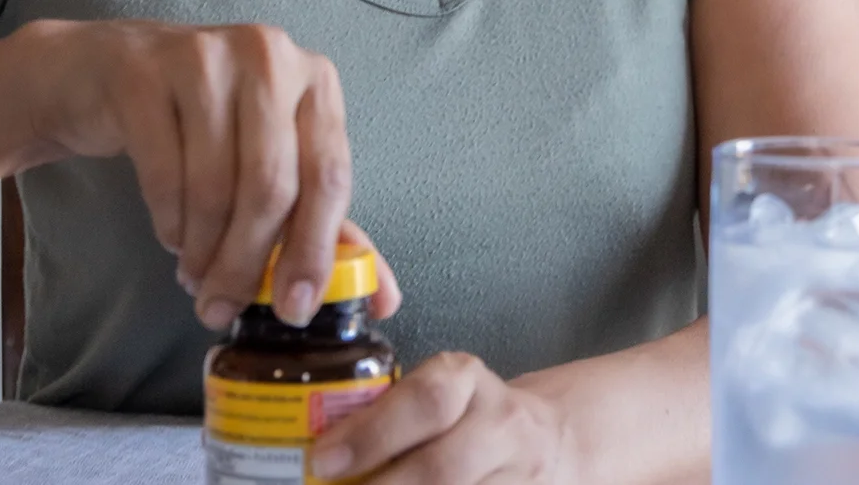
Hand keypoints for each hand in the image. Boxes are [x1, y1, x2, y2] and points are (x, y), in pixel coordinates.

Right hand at [9, 18, 398, 329]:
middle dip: (247, 262)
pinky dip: (169, 223)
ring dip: (204, 250)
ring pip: (215, 186)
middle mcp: (268, 56)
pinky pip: (163, 174)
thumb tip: (385, 298)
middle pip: (271, 185)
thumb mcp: (273, 162)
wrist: (103, 74)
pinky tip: (171, 236)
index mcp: (315, 79)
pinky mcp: (143, 75)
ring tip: (196, 275)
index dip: (314, 250)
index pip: (330, 174)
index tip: (293, 309)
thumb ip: (327, 225)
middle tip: (223, 306)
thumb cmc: (205, 124)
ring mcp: (203, 57)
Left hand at [310, 352, 571, 484]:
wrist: (552, 441)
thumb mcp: (438, 394)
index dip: (371, 434)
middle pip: (441, 469)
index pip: (425, 401)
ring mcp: (521, 476)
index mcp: (467, 382)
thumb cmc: (468, 419)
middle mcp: (502, 426)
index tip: (323, 461)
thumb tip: (307, 450)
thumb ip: (385, 412)